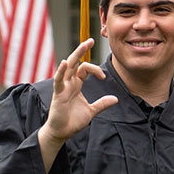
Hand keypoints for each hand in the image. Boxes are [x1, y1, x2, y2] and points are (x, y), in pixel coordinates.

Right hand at [38, 39, 117, 171]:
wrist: (62, 132)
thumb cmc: (73, 120)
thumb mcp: (92, 111)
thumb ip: (102, 104)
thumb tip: (115, 99)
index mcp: (76, 84)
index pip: (84, 69)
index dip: (95, 69)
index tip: (103, 77)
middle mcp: (69, 82)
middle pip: (75, 62)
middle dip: (83, 50)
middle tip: (91, 40)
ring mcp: (62, 87)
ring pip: (68, 67)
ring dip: (75, 55)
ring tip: (84, 45)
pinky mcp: (58, 94)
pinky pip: (58, 80)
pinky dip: (60, 71)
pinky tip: (64, 63)